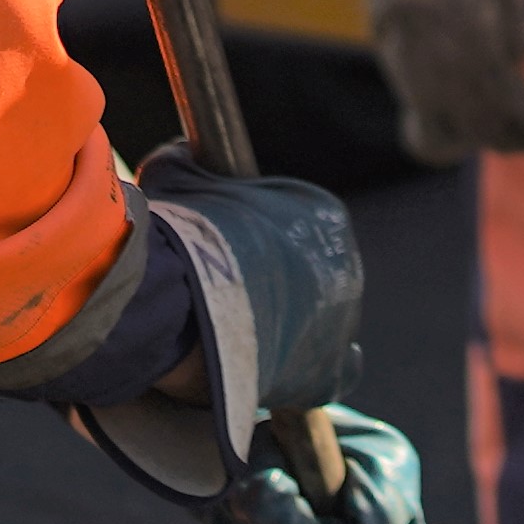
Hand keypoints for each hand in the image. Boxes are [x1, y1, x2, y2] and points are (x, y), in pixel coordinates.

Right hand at [74, 151, 367, 495]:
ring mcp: (341, 322)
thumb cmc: (178, 234)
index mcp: (322, 214)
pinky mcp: (326, 372)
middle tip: (233, 300)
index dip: (262, 246)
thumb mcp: (179, 175)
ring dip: (291, 330)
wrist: (181, 301)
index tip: (232, 258)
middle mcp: (345, 266)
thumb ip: (188, 161)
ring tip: (244, 337)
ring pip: (321, 325)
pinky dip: (307, 374)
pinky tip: (280, 372)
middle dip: (278, 289)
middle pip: (313, 279)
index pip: (299, 227)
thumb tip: (181, 150)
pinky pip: (332, 373)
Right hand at [337, 0, 523, 161]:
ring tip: (487, 113)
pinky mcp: (378, 27)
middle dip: (491, 136)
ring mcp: (395, 35)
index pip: (496, 106)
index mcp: (470, 22)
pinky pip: (408, 81)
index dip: (520, 129)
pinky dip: (433, 97)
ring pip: (426, 110)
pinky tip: (455, 85)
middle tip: (516, 132)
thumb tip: (512, 78)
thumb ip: (510, 33)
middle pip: (459, 122)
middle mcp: (427, 38)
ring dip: (459, 124)